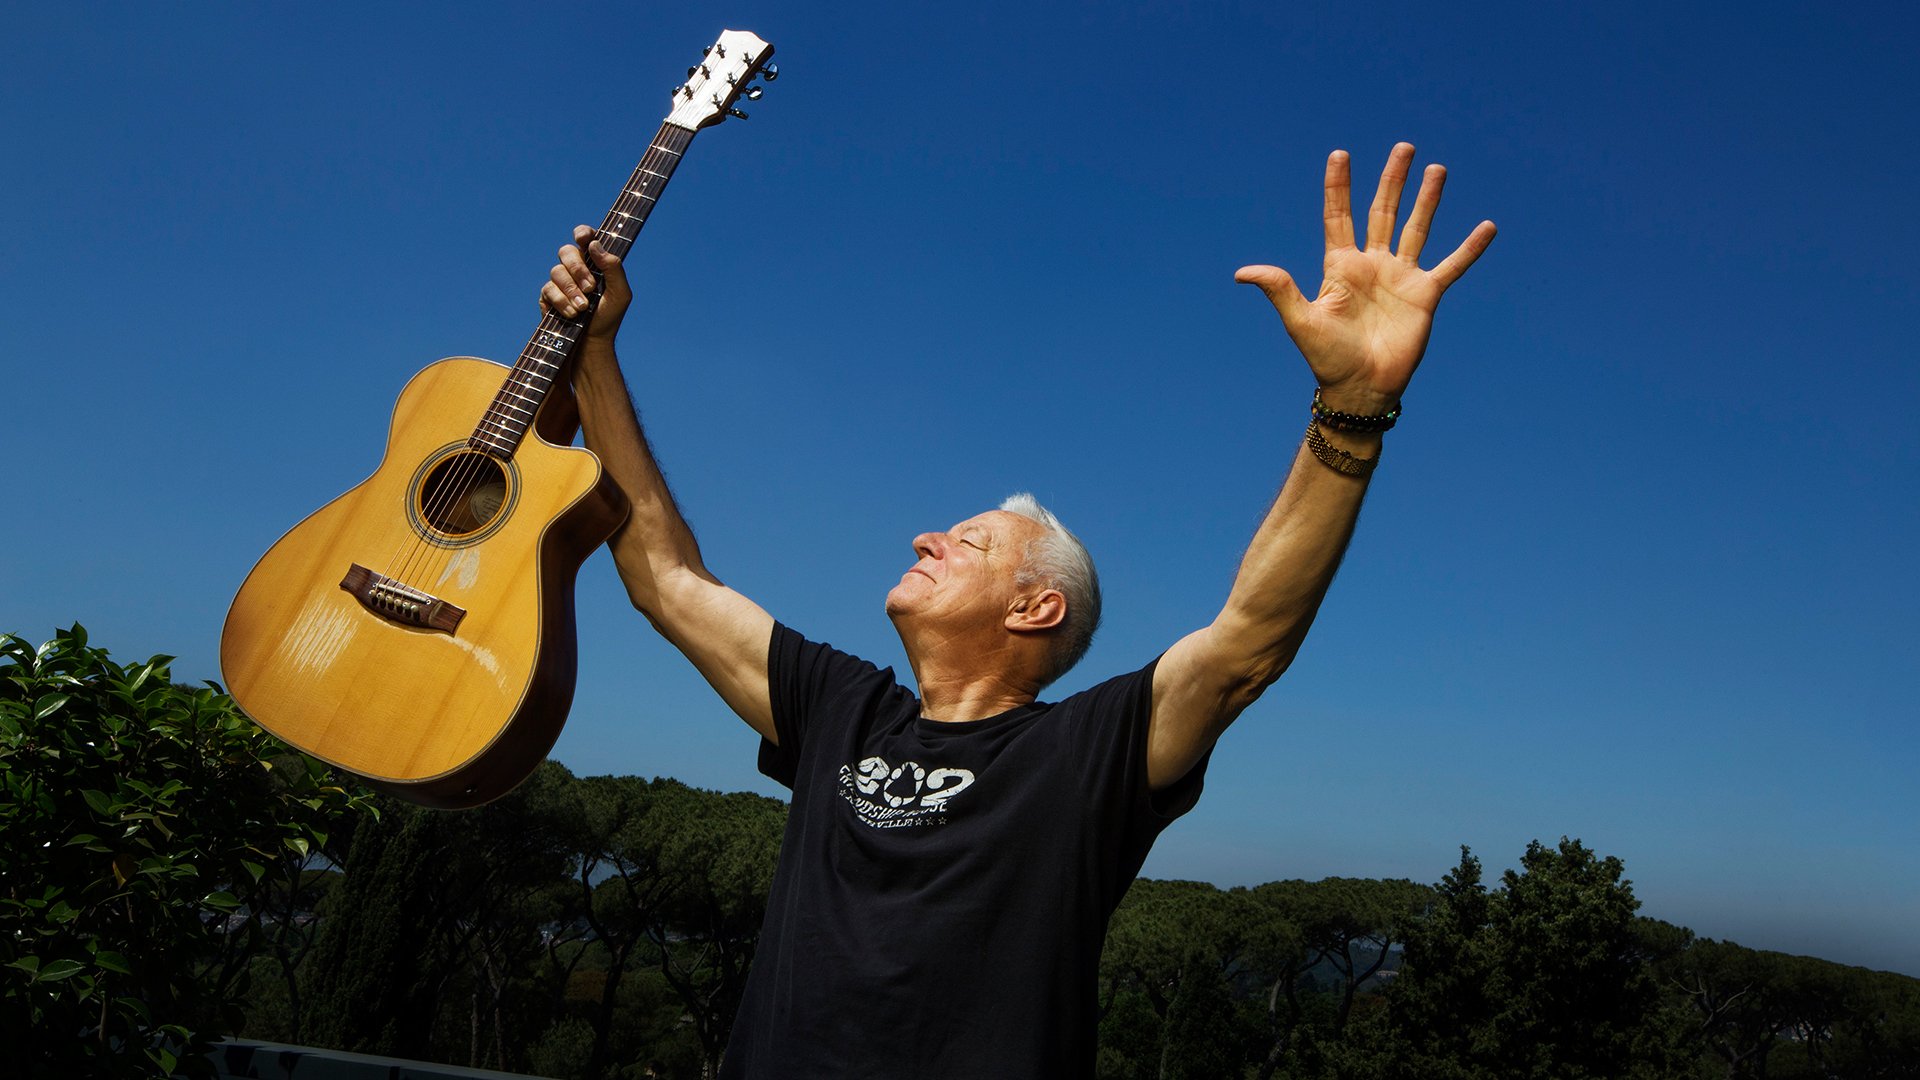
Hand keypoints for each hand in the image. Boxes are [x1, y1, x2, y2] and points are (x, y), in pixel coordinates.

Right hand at [540, 224, 632, 343]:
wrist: (593, 342)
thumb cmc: (609, 317)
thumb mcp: (621, 293)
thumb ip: (613, 267)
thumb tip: (595, 244)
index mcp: (594, 262)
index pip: (585, 238)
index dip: (582, 233)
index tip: (583, 238)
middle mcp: (575, 268)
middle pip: (566, 251)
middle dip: (577, 269)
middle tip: (590, 288)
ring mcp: (560, 281)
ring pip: (556, 271)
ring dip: (571, 290)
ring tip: (583, 308)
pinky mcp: (547, 296)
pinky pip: (548, 289)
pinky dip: (562, 302)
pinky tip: (572, 313)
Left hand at [1236, 143, 1494, 412]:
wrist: (1361, 389)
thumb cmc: (1327, 358)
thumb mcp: (1301, 320)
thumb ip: (1280, 290)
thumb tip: (1242, 273)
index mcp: (1340, 266)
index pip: (1339, 216)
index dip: (1339, 187)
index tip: (1340, 155)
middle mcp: (1372, 265)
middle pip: (1382, 211)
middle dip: (1392, 179)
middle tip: (1404, 147)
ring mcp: (1400, 277)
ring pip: (1416, 228)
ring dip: (1427, 199)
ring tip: (1437, 169)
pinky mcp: (1425, 295)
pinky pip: (1452, 266)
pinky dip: (1469, 248)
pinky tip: (1487, 227)